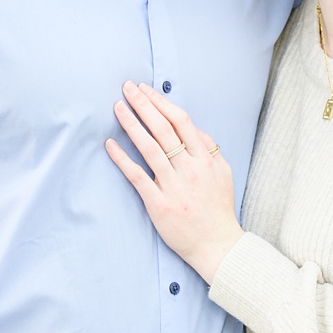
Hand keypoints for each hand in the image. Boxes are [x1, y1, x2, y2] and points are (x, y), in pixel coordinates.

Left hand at [105, 83, 243, 282]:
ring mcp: (173, 185)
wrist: (216, 243)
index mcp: (205, 158)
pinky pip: (137, 176)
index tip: (146, 90)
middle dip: (143, 105)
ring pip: (149, 148)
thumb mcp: (223, 172)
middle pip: (163, 129)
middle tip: (127, 88)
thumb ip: (209, 148)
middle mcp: (189, 168)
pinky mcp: (158, 203)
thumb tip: (193, 129)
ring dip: (131, 125)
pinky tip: (109, 144)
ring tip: (117, 107)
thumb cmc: (218, 208)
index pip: (181, 122)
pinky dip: (122, 159)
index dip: (162, 103)